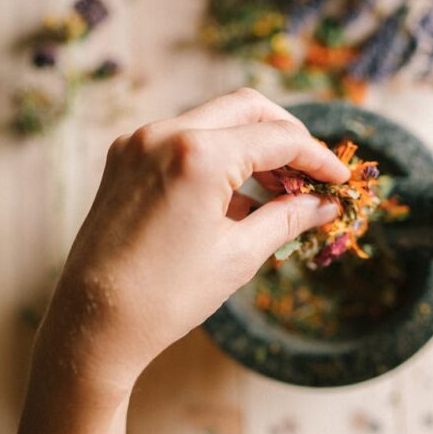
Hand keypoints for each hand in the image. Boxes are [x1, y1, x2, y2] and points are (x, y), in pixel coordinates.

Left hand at [35, 89, 348, 398]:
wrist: (93, 324)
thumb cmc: (166, 297)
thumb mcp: (239, 255)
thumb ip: (287, 218)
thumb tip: (325, 205)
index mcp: (197, 156)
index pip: (277, 139)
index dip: (317, 158)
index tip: (339, 180)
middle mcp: (164, 134)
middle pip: (247, 108)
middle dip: (286, 136)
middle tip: (311, 172)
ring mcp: (138, 143)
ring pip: (214, 121)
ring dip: (251, 145)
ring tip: (279, 191)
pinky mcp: (123, 159)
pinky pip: (183, 140)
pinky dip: (217, 157)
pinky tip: (236, 196)